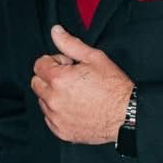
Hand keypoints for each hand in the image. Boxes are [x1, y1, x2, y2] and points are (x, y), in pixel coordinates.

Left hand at [31, 26, 133, 143]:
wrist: (126, 115)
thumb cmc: (114, 87)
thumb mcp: (95, 58)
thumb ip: (70, 44)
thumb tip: (56, 32)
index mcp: (59, 79)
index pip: (39, 65)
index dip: (55, 62)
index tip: (68, 65)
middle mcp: (53, 100)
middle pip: (37, 83)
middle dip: (50, 78)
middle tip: (72, 79)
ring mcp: (56, 117)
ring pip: (42, 101)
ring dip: (54, 96)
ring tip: (76, 95)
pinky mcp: (61, 131)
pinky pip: (50, 118)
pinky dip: (59, 112)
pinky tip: (76, 108)